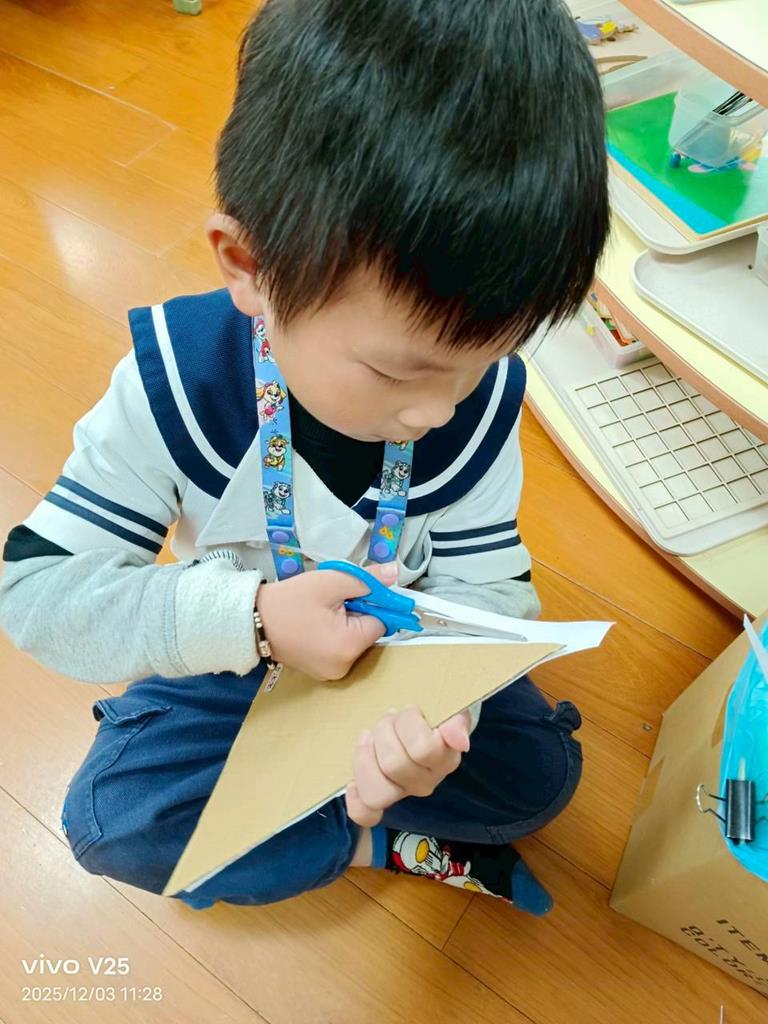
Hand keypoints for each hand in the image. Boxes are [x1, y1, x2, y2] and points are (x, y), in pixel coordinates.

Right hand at [256, 562, 397, 679]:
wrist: (251, 622)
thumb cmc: (289, 601)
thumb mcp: (331, 581)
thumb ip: (367, 578)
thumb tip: (396, 573)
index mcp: (349, 646)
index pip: (382, 621)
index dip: (374, 602)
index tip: (357, 590)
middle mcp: (344, 666)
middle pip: (369, 633)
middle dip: (359, 612)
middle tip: (334, 599)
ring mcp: (332, 673)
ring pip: (355, 640)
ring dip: (347, 623)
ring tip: (322, 611)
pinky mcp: (321, 672)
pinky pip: (340, 648)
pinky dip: (335, 634)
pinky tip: (317, 623)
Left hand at [345, 706, 470, 826]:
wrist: (422, 722)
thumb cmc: (434, 715)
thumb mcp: (451, 711)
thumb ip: (457, 723)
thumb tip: (460, 742)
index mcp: (444, 761)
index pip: (423, 749)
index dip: (410, 723)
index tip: (411, 710)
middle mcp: (425, 783)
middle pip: (394, 765)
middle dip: (385, 731)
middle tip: (389, 718)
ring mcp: (403, 792)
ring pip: (378, 791)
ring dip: (367, 756)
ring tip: (370, 736)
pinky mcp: (381, 798)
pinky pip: (366, 814)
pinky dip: (356, 802)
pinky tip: (352, 785)